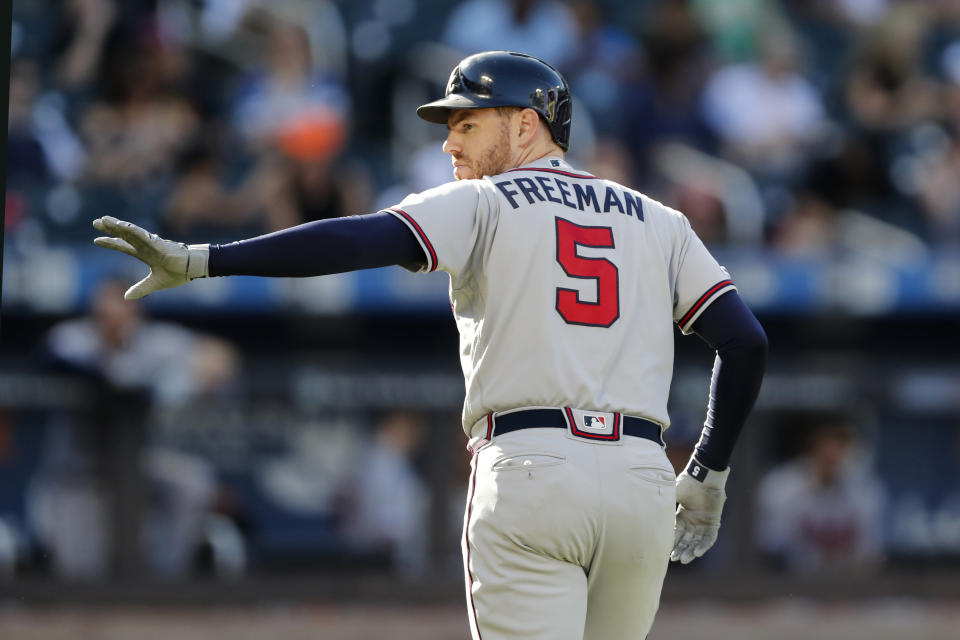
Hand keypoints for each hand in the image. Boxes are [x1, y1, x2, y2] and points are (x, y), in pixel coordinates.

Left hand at [92, 216, 208, 299]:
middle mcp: (147, 246)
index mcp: (145, 254)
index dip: (111, 243)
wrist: (195, 269)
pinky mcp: (160, 245)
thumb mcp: (155, 283)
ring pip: (132, 232)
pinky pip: (145, 237)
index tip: (96, 240)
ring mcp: (153, 244)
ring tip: (105, 220)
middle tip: (96, 222)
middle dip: (110, 228)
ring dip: (119, 226)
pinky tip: (124, 226)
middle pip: (125, 235)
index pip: (124, 246)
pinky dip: (135, 231)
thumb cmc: (179, 272)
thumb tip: (125, 298)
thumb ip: (141, 289)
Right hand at [671, 457, 728, 563]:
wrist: (703, 477)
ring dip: (691, 551)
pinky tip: (697, 553)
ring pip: (697, 542)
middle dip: (680, 550)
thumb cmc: (687, 484)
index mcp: (682, 516)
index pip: (676, 533)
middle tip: (674, 559)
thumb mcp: (671, 495)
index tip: (666, 552)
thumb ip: (662, 504)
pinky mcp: (714, 523)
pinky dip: (704, 546)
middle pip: (686, 540)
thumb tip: (646, 509)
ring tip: (684, 560)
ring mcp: (704, 523)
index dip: (672, 543)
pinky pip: (709, 538)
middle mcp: (693, 521)